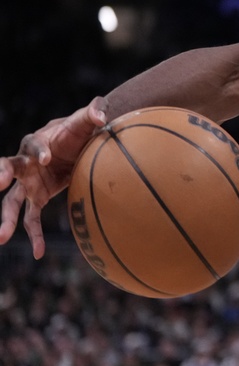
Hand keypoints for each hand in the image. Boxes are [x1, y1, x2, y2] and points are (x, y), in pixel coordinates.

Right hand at [0, 97, 106, 257]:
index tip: (44, 159)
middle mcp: (25, 164)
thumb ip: (94, 112)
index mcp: (36, 143)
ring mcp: (28, 184)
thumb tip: (102, 114)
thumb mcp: (86, 122)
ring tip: (1, 237)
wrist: (77, 144)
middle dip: (1, 174)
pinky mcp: (36, 197)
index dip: (38, 152)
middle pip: (8, 169)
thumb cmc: (78, 131)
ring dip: (7, 218)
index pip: (32, 146)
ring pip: (12, 202)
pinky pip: (31, 219)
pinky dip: (34, 235)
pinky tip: (39, 253)